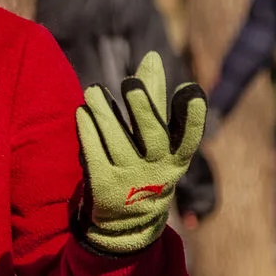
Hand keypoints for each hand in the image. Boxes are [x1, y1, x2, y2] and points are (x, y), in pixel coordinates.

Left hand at [76, 52, 206, 254]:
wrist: (128, 219)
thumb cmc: (145, 163)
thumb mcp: (158, 137)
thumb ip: (154, 97)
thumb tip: (152, 55)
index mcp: (176, 156)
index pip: (189, 136)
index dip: (192, 115)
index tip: (189, 90)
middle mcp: (157, 169)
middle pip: (153, 137)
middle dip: (143, 109)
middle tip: (130, 82)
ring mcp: (130, 179)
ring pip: (117, 142)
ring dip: (105, 113)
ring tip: (93, 90)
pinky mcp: (104, 185)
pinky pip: (94, 154)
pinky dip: (88, 131)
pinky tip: (83, 112)